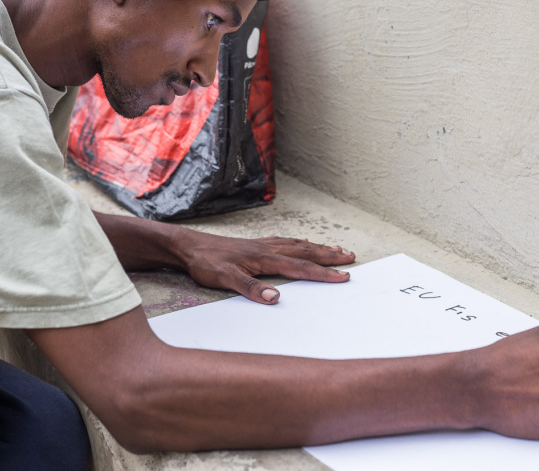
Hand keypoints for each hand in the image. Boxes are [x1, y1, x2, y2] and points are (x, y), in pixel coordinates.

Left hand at [174, 229, 355, 303]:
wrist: (188, 246)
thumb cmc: (205, 263)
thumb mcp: (224, 279)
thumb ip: (250, 288)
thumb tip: (274, 297)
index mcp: (264, 258)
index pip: (300, 267)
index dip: (323, 273)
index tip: (344, 276)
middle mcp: (267, 248)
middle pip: (305, 251)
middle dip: (329, 256)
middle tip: (351, 257)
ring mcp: (262, 245)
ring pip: (297, 244)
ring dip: (318, 247)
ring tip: (336, 249)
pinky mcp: (254, 245)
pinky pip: (285, 241)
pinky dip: (300, 243)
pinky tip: (303, 242)